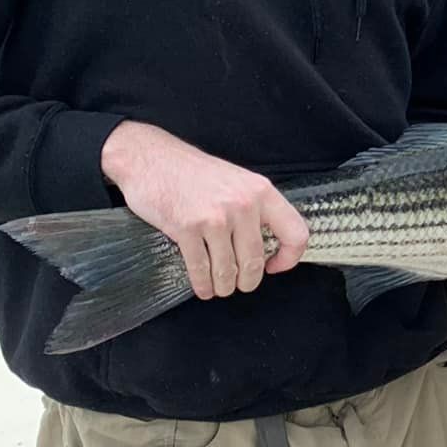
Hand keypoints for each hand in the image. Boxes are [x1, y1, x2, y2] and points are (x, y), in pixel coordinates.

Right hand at [100, 120, 308, 301]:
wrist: (151, 158)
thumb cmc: (194, 171)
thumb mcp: (238, 180)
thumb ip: (256, 207)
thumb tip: (271, 241)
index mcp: (261, 191)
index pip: (295, 233)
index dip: (289, 257)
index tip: (275, 266)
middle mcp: (242, 205)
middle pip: (255, 261)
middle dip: (248, 280)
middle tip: (242, 283)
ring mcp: (215, 218)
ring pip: (228, 270)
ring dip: (224, 286)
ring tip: (221, 287)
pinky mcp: (187, 228)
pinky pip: (201, 269)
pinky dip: (203, 285)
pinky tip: (204, 287)